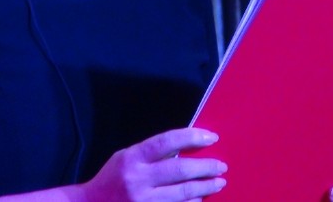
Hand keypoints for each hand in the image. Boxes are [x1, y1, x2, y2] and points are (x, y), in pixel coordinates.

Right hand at [78, 128, 226, 201]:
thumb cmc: (111, 179)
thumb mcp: (126, 158)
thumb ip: (152, 154)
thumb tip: (186, 149)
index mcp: (132, 158)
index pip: (167, 142)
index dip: (192, 137)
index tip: (212, 138)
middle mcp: (137, 180)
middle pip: (181, 170)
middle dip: (206, 167)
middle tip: (222, 166)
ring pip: (183, 194)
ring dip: (205, 188)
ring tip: (218, 183)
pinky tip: (200, 200)